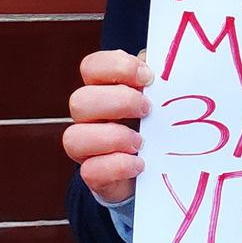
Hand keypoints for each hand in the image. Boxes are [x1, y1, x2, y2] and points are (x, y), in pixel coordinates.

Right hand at [62, 49, 151, 204]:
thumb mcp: (165, 97)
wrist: (161, 167)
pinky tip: (140, 164)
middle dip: (118, 102)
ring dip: (113, 137)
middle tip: (148, 109)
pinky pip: (90, 171)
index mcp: (105, 89)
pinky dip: (118, 166)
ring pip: (73, 137)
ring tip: (141, 142)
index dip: (117, 67)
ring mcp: (88, 147)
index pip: (92, 67)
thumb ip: (164, 79)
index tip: (148, 77)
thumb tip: (168, 69)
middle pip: (79, 100)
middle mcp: (90, 116)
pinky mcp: (96, 176)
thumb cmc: (161, 122)